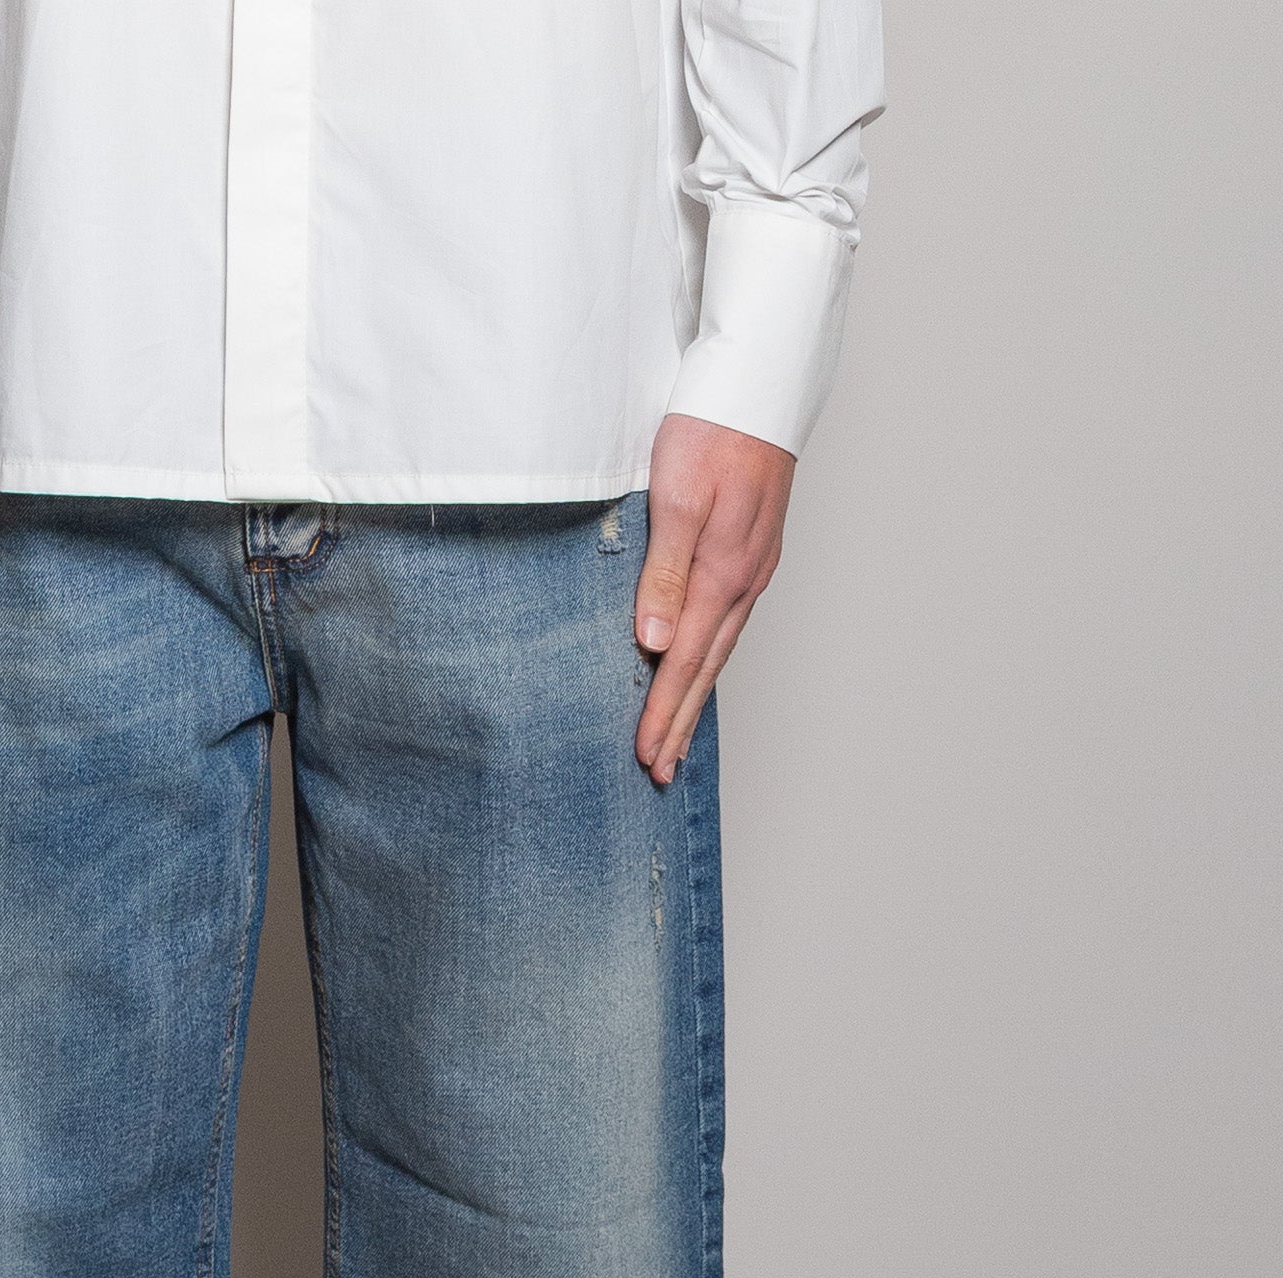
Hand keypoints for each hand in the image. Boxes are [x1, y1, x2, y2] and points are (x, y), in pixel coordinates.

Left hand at [634, 415, 794, 786]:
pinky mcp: (752, 549)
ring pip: (720, 648)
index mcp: (722, 572)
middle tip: (660, 770)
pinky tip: (698, 666)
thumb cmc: (712, 427)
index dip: (663, 712)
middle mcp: (744, 578)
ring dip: (696, 696)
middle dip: (680, 721)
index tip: (645, 756)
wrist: (760, 379)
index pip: (685, 661)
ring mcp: (753, 566)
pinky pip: (729, 621)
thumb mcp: (677, 497)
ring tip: (675, 735)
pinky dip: (710, 657)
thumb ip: (664, 572)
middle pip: (706, 668)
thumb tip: (654, 644)